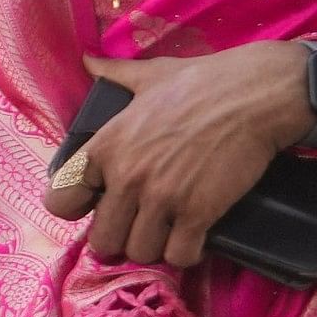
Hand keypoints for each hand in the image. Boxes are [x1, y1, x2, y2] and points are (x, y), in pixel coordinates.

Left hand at [45, 45, 306, 267]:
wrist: (255, 95)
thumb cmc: (202, 83)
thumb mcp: (149, 76)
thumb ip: (113, 76)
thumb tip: (87, 60)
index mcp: (105, 147)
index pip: (61, 201)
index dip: (78, 209)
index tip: (98, 205)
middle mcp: (125, 177)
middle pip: (103, 240)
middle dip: (120, 237)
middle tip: (140, 226)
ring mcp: (161, 198)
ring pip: (140, 253)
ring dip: (154, 247)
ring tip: (168, 232)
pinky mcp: (198, 213)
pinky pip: (178, 256)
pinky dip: (186, 253)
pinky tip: (194, 237)